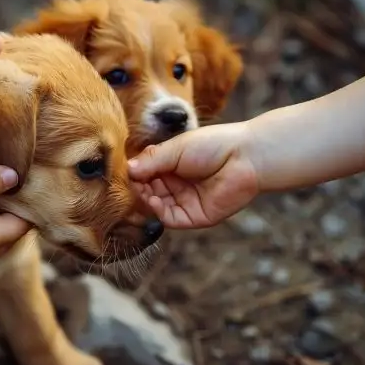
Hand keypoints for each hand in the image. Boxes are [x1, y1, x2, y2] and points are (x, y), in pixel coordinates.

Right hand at [127, 122, 260, 228]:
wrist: (245, 157)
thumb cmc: (212, 145)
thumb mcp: (175, 148)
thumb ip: (151, 160)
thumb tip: (126, 170)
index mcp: (170, 166)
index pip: (143, 174)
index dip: (132, 174)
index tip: (120, 172)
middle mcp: (174, 185)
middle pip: (146, 192)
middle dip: (136, 189)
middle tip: (127, 185)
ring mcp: (183, 202)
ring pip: (155, 207)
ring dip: (145, 201)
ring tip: (140, 192)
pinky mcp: (193, 217)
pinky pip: (169, 219)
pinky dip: (158, 212)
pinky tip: (153, 201)